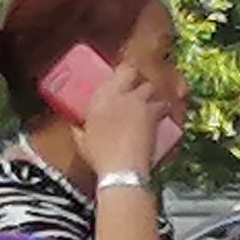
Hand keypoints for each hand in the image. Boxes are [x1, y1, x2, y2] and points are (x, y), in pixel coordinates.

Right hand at [84, 61, 184, 181]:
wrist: (121, 168)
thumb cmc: (100, 157)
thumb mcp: (83, 142)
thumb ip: (78, 131)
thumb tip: (74, 129)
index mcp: (99, 98)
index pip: (113, 72)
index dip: (121, 73)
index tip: (123, 80)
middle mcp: (118, 94)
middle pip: (133, 72)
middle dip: (137, 77)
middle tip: (138, 88)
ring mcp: (137, 101)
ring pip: (150, 85)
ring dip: (151, 92)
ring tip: (151, 101)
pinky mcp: (152, 112)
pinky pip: (163, 103)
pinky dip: (165, 107)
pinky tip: (164, 114)